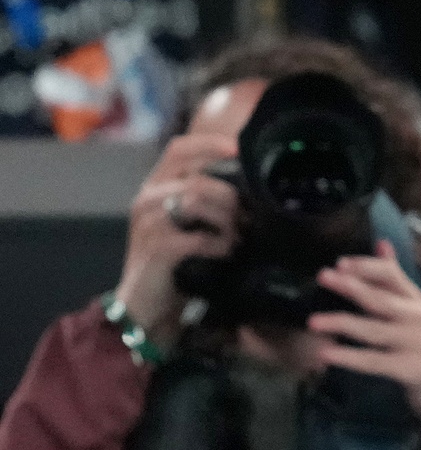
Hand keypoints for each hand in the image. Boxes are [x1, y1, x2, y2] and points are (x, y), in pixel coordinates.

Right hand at [114, 132, 240, 342]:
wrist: (144, 305)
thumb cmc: (172, 261)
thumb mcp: (185, 222)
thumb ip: (203, 197)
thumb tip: (246, 182)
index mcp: (155, 187)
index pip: (179, 149)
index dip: (210, 144)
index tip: (238, 149)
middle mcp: (147, 198)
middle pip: (200, 178)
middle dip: (231, 197)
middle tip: (246, 218)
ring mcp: (149, 222)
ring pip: (201, 201)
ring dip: (228, 220)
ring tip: (236, 237)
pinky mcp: (158, 247)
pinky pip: (202, 237)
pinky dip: (221, 244)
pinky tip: (225, 253)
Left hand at [310, 240, 420, 449]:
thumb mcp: (412, 313)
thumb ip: (395, 281)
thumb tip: (382, 243)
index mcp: (417, 302)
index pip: (393, 275)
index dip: (368, 267)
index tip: (340, 262)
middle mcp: (420, 318)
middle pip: (382, 298)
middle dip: (351, 286)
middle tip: (323, 277)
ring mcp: (419, 344)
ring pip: (375, 330)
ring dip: (342, 323)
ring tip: (313, 322)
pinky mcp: (413, 370)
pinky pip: (376, 362)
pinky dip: (350, 357)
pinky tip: (327, 354)